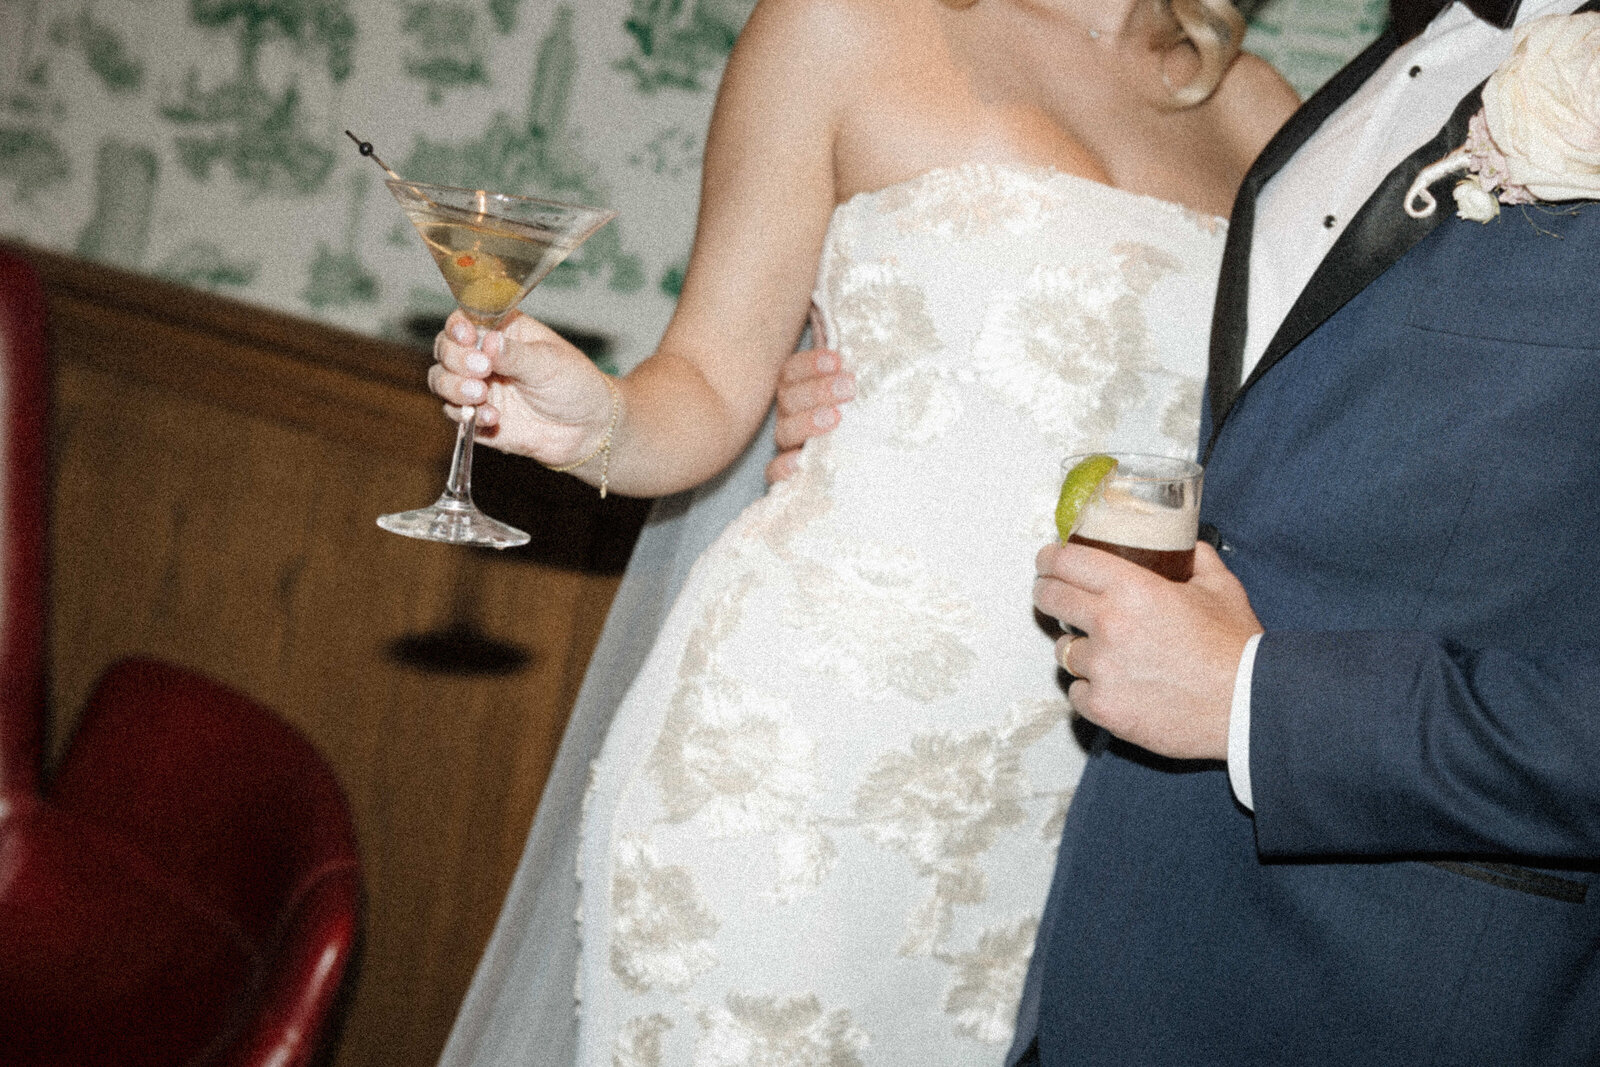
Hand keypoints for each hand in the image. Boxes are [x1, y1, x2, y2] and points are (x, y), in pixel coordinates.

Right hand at [429, 310, 615, 465]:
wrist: (587, 429)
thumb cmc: (574, 384)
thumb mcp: (550, 362)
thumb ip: (517, 354)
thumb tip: (488, 342)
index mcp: (501, 331)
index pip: (463, 320)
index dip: (457, 327)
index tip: (467, 336)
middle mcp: (482, 356)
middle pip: (445, 350)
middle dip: (456, 359)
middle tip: (482, 370)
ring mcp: (477, 387)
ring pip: (441, 381)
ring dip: (454, 387)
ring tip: (480, 395)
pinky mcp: (477, 417)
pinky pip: (455, 414)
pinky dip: (467, 415)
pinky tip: (493, 418)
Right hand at [767, 347, 853, 482]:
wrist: (868, 467)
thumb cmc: (863, 418)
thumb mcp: (861, 394)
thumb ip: (854, 372)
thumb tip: (862, 343)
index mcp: (800, 391)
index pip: (793, 371)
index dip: (811, 364)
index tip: (837, 360)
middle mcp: (791, 415)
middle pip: (789, 398)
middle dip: (818, 390)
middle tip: (849, 387)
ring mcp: (788, 445)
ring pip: (784, 430)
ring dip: (808, 422)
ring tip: (836, 418)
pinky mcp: (788, 474)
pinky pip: (774, 471)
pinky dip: (783, 466)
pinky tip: (799, 461)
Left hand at [1033, 541, 1261, 760]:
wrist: (1249, 706)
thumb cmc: (1237, 649)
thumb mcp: (1220, 588)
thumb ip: (1196, 560)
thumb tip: (1185, 547)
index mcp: (1132, 589)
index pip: (1066, 563)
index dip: (1049, 559)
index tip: (1047, 560)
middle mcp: (1109, 626)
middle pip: (1050, 599)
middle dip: (1047, 593)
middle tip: (1053, 594)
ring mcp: (1103, 670)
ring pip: (1064, 651)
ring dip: (1079, 649)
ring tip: (1104, 652)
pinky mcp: (1104, 708)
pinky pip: (1077, 693)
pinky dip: (1091, 690)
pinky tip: (1115, 686)